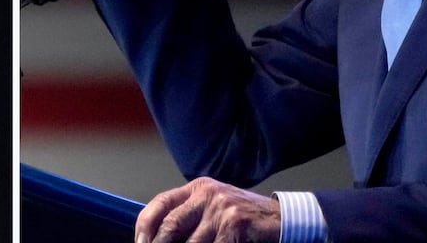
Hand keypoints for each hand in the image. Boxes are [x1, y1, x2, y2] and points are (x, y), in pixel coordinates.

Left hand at [136, 177, 280, 242]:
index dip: (144, 225)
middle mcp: (208, 194)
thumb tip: (157, 238)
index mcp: (198, 188)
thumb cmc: (244, 219)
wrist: (282, 220)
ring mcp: (221, 209)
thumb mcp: (214, 209)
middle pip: (170, 225)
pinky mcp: (235, 225)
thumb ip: (190, 217)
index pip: (161, 203)